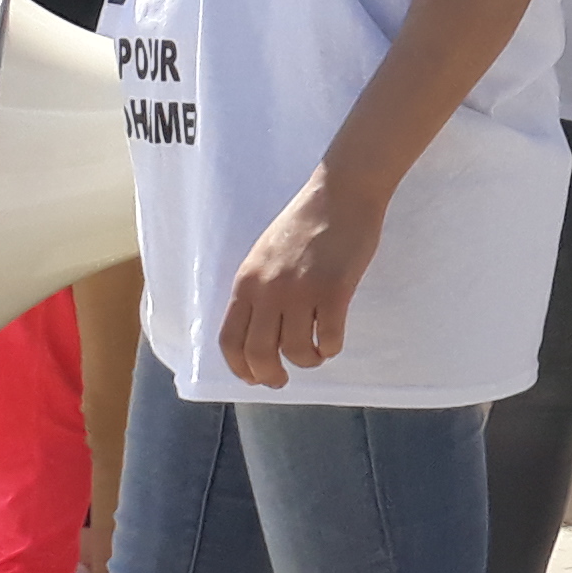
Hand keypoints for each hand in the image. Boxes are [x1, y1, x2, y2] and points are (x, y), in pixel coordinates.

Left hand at [219, 165, 385, 385]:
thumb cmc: (305, 222)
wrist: (341, 192)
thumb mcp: (264, 255)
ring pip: (296, 349)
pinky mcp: (334, 289)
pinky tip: (333, 341)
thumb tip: (260, 331)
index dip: (240, 368)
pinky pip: (329, 336)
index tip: (253, 378)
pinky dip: (331, 347)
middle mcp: (269, 290)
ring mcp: (302, 290)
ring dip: (307, 361)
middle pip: (259, 353)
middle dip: (270, 375)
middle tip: (283, 380)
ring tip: (316, 355)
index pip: (230, 340)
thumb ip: (258, 290)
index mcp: (247, 282)